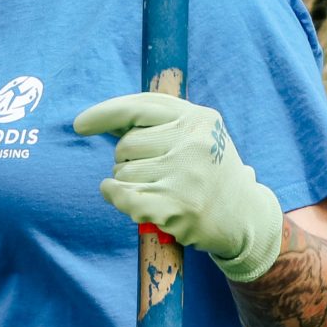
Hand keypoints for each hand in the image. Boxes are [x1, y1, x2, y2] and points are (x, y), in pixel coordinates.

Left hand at [74, 93, 285, 281]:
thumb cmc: (208, 171)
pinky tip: (131, 200)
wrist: (246, 218)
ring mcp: (186, 176)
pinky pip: (121, 195)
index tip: (80, 125)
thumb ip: (154, 125)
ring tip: (158, 188)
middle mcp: (195, 143)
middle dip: (128, 159)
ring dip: (127, 181)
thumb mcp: (194, 136)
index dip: (103, 114)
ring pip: (122, 171)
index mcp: (199, 119)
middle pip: (125, 144)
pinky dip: (115, 196)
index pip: (137, 108)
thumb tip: (98, 120)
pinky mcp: (176, 207)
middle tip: (156, 172)